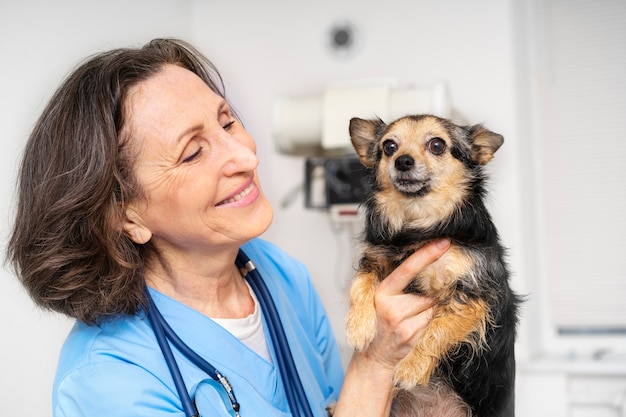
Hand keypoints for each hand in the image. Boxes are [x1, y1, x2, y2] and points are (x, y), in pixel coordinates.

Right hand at [364, 239, 450, 369]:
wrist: (374, 356)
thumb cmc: (380, 322)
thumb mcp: (380, 297)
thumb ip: (396, 282)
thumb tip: (423, 261)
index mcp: (382, 291)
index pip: (407, 269)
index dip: (427, 254)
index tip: (443, 243)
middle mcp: (389, 305)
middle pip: (426, 290)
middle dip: (432, 290)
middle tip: (428, 290)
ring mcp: (400, 322)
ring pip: (431, 305)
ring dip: (430, 306)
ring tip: (412, 314)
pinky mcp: (410, 335)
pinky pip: (430, 319)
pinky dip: (428, 319)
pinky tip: (415, 324)